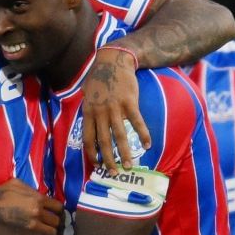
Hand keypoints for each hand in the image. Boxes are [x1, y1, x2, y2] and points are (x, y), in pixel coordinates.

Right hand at [0, 178, 63, 234]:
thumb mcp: (15, 184)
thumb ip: (31, 189)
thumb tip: (41, 195)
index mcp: (37, 199)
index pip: (59, 208)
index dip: (58, 212)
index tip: (56, 216)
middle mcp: (37, 212)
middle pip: (58, 222)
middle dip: (56, 224)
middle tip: (53, 227)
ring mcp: (32, 226)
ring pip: (52, 234)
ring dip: (50, 234)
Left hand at [80, 46, 149, 171]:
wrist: (113, 61)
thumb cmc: (99, 78)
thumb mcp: (87, 94)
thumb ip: (88, 110)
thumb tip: (88, 125)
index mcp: (89, 112)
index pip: (88, 139)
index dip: (93, 154)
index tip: (98, 165)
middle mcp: (100, 113)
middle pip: (104, 142)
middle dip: (109, 160)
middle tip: (114, 173)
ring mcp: (115, 108)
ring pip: (120, 136)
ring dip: (125, 153)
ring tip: (129, 165)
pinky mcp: (129, 103)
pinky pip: (137, 122)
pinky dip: (143, 135)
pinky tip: (147, 145)